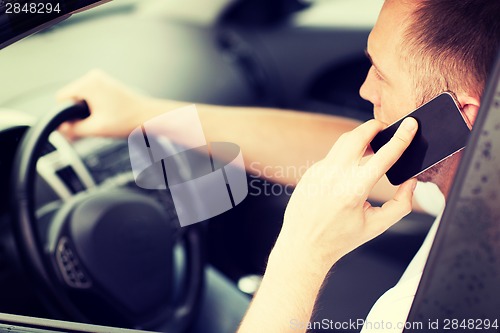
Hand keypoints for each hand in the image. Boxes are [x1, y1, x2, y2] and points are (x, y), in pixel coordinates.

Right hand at [56, 70, 154, 138]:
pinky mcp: (107, 85)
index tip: (76, 124)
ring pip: (81, 98)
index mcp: (88, 83)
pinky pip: (91, 96)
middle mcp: (93, 77)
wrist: (148, 117)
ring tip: (102, 120)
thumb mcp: (96, 128)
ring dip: (86, 111)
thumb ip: (74, 129)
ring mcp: (101, 79)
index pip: (61, 98)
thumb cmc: (128, 120)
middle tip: (92, 125)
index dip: (65, 114)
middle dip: (77, 113)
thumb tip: (61, 129)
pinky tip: (105, 115)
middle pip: (71, 97)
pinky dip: (94, 107)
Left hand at [273, 118, 418, 272]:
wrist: (303, 244)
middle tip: (387, 129)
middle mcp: (334, 176)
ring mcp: (320, 171)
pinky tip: (351, 168)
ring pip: (344, 142)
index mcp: (354, 190)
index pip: (383, 156)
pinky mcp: (311, 172)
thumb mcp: (376, 226)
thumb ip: (401, 204)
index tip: (410, 124)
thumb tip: (411, 181)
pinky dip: (346, 156)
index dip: (401, 138)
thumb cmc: (340, 238)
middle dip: (375, 127)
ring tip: (374, 145)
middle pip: (358, 135)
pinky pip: (333, 156)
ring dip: (361, 138)